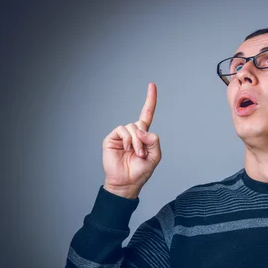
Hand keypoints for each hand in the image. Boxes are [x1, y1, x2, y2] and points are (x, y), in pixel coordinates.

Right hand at [102, 83, 160, 198]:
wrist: (127, 182)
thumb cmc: (141, 171)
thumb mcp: (155, 156)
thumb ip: (154, 141)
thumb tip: (141, 130)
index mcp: (143, 135)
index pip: (147, 114)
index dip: (150, 100)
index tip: (152, 85)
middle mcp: (132, 132)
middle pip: (141, 125)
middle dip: (144, 141)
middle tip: (141, 155)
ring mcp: (121, 135)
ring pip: (133, 128)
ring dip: (137, 142)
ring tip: (135, 154)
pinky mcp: (112, 138)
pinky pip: (122, 130)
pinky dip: (127, 140)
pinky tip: (126, 149)